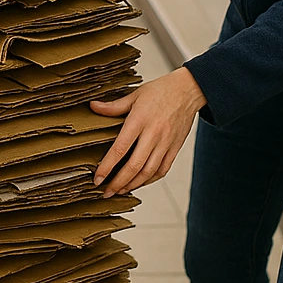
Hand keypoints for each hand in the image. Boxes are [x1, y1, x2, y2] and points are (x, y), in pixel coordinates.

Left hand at [90, 67, 206, 195]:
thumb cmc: (161, 90)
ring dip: (133, 184)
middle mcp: (153, 134)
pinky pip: (162, 169)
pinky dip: (150, 180)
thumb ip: (114, 106)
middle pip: (134, 166)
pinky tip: (140, 183)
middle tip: (106, 192)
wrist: (188, 90)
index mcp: (139, 121)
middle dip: (118, 182)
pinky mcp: (175, 147)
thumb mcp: (135, 95)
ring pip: (149, 171)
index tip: (97, 178)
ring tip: (120, 190)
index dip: (107, 167)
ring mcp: (166, 143)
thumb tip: (94, 107)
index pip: (120, 149)